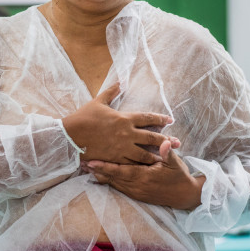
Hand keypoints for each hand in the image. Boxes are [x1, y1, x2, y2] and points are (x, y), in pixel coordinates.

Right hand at [62, 83, 178, 164]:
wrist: (71, 135)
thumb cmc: (84, 117)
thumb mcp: (98, 101)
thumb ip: (111, 91)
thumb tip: (120, 81)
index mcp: (124, 118)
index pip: (147, 118)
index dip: (160, 119)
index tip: (170, 120)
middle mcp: (127, 133)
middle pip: (152, 137)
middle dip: (166, 140)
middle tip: (178, 142)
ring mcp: (122, 148)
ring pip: (145, 153)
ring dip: (157, 156)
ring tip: (167, 159)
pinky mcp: (115, 158)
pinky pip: (132, 163)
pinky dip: (141, 166)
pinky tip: (148, 169)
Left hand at [85, 140, 204, 209]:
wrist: (184, 196)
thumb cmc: (179, 176)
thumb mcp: (175, 163)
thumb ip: (167, 152)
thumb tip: (164, 142)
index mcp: (145, 177)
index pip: (121, 171)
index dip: (106, 166)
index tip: (93, 161)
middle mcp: (137, 186)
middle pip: (112, 178)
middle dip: (97, 170)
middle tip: (82, 163)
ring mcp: (136, 192)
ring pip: (113, 183)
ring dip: (100, 176)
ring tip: (86, 168)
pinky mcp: (136, 195)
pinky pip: (118, 187)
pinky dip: (108, 181)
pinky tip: (98, 176)